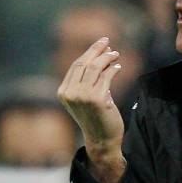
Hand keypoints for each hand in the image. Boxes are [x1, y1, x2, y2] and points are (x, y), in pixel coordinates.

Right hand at [58, 37, 125, 182]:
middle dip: (96, 50)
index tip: (100, 44)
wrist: (102, 140)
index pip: (76, 66)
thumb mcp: (86, 98)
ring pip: (95, 68)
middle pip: (83, 63)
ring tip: (116, 55)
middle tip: (107, 41)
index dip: (89, 53)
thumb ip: (87, 80)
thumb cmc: (96, 118)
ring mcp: (82, 96)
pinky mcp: (96, 99)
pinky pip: (106, 77)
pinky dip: (113, 69)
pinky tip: (118, 67)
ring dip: (107, 58)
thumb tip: (100, 54)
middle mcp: (70, 93)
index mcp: (63, 92)